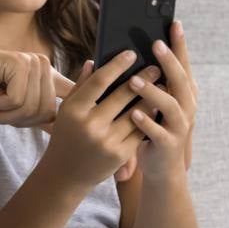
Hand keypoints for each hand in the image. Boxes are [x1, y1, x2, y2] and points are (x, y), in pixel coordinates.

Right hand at [0, 47, 73, 127]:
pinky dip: (0, 105)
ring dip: (8, 114)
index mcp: (48, 75)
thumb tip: (62, 132)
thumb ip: (39, 115)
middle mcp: (45, 65)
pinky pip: (17, 101)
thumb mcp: (17, 108)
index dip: (73, 111)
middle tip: (1, 107)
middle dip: (20, 120)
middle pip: (47, 113)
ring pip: (31, 109)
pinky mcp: (20, 63)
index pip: (73, 94)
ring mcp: (33, 62)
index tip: (77, 117)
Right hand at [40, 50, 160, 187]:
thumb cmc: (67, 135)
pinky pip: (139, 132)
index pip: (99, 81)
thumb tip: (93, 60)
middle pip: (121, 96)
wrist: (66, 174)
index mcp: (74, 110)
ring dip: (152, 98)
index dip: (117, 66)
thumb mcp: (67, 110)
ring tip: (162, 85)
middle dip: (142, 79)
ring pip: (136, 114)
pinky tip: (157, 107)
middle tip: (156, 66)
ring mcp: (106, 141)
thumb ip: (81, 86)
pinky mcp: (119, 155)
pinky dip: (149, 118)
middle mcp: (90, 125)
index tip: (131, 53)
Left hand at [127, 20, 198, 182]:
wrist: (162, 166)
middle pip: (180, 80)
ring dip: (153, 91)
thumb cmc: (153, 124)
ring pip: (171, 105)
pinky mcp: (168, 144)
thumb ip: (147, 77)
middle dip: (169, 61)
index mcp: (183, 92)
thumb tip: (130, 48)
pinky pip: (158, 132)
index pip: (183, 63)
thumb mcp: (153, 99)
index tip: (174, 23)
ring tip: (134, 80)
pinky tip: (133, 113)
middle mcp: (186, 106)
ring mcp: (179, 126)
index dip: (180, 44)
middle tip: (155, 44)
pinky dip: (146, 122)